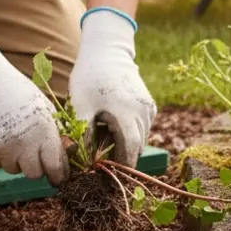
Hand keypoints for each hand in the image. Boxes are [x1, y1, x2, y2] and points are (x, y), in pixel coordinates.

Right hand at [0, 27, 68, 183]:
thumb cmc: (15, 90)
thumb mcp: (43, 107)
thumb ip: (54, 131)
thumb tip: (66, 152)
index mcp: (44, 131)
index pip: (55, 166)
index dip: (57, 174)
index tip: (56, 178)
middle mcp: (25, 143)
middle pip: (33, 174)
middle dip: (32, 166)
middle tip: (25, 152)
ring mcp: (2, 149)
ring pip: (10, 168)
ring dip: (10, 158)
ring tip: (4, 134)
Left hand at [69, 8, 156, 166]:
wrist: (107, 50)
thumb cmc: (90, 77)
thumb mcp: (81, 106)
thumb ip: (83, 135)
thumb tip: (82, 162)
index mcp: (127, 115)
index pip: (129, 152)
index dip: (119, 168)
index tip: (106, 179)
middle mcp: (143, 114)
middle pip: (135, 148)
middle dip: (119, 158)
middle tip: (99, 162)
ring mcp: (149, 109)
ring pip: (139, 139)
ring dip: (123, 145)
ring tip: (102, 136)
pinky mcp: (149, 105)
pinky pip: (141, 128)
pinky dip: (128, 132)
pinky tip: (110, 123)